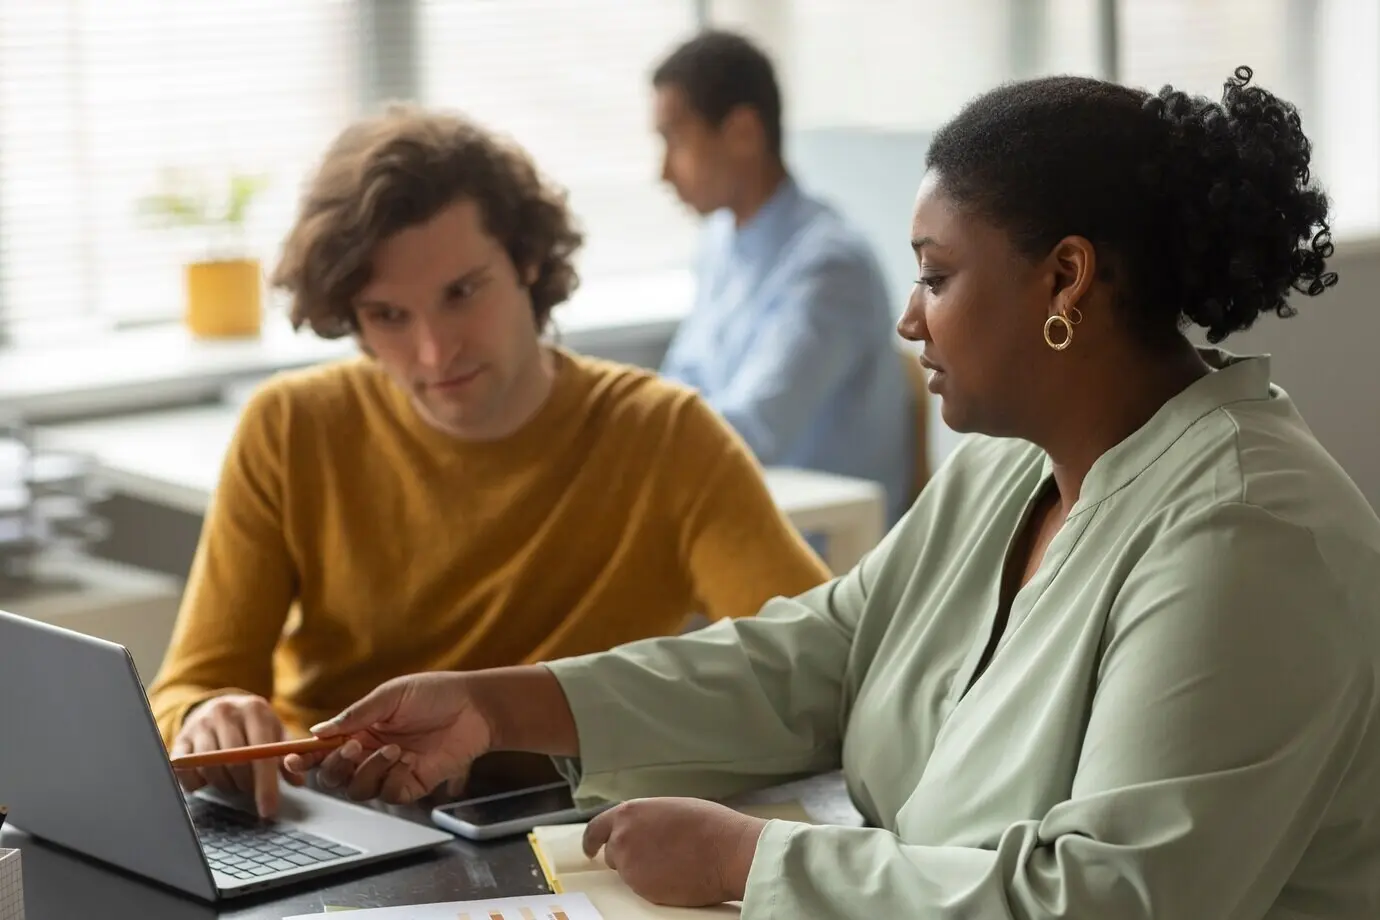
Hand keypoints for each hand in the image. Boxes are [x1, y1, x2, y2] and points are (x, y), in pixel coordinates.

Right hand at [171, 693, 301, 817]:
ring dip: (225, 785)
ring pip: (211, 769)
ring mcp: (200, 724)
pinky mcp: (180, 739)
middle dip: (246, 786)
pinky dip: (198, 783)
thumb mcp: (274, 731)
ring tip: (234, 781)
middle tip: (251, 790)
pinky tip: (209, 779)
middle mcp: (225, 712)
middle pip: (235, 763)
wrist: (220, 704)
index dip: (266, 785)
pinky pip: (186, 771)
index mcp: (254, 709)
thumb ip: (286, 755)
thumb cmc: (253, 724)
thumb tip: (298, 782)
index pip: (261, 753)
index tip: (268, 810)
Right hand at [282, 672, 492, 805]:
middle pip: (333, 777)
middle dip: (336, 766)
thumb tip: (318, 731)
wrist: (475, 708)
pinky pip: (388, 794)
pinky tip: (408, 760)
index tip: (291, 759)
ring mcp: (390, 771)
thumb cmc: (435, 694)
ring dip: (369, 770)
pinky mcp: (412, 784)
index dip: (303, 758)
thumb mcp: (391, 696)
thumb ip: (355, 715)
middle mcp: (369, 754)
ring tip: (394, 748)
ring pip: (358, 789)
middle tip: (354, 748)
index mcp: (359, 731)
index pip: (323, 750)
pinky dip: (392, 779)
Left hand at [581, 798, 766, 906]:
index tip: (591, 850)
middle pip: (614, 854)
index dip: (591, 841)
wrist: (727, 851)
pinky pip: (643, 888)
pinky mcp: (643, 891)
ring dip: (643, 870)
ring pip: (629, 873)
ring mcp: (630, 868)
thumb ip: (645, 820)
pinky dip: (654, 884)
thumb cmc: (707, 825)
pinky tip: (676, 875)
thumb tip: (639, 830)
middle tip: (655, 854)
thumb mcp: (668, 809)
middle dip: (628, 855)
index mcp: (628, 814)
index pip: (596, 829)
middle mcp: (622, 840)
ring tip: (673, 862)